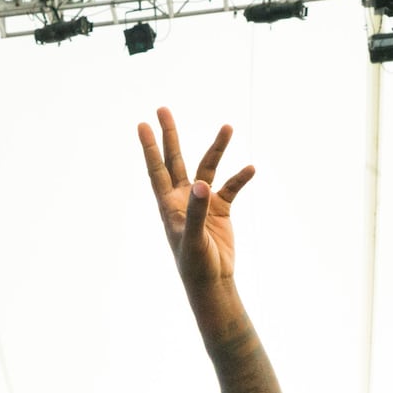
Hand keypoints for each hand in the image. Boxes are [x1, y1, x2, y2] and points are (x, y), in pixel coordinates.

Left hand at [138, 108, 254, 340]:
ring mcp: (202, 202)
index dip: (149, 147)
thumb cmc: (195, 264)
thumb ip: (196, 211)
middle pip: (175, 160)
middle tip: (162, 109)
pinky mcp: (220, 209)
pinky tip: (251, 169)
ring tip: (228, 128)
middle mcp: (183, 198)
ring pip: (208, 167)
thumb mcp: (193, 238)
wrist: (212, 282)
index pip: (156, 169)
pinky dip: (240, 177)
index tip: (142, 124)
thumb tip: (201, 183)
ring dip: (217, 148)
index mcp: (169, 204)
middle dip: (170, 135)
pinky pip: (231, 187)